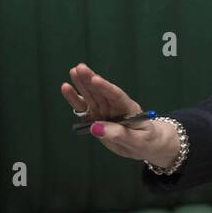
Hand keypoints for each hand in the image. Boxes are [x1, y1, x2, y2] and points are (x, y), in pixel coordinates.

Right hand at [61, 63, 179, 167]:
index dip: (106, 88)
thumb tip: (95, 128)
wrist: (144, 145)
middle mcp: (115, 107)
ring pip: (91, 97)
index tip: (96, 79)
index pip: (117, 96)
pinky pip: (83, 109)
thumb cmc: (145, 140)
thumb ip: (119, 134)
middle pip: (102, 92)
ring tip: (73, 72)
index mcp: (129, 108)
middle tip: (80, 67)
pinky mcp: (95, 118)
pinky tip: (66, 88)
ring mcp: (104, 111)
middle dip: (90, 80)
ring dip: (81, 85)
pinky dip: (74, 99)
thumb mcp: (137, 141)